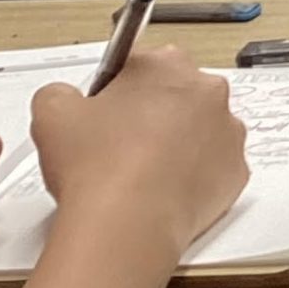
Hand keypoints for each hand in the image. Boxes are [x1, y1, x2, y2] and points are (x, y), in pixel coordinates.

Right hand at [32, 47, 247, 255]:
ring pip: (200, 129)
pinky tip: (163, 189)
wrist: (128, 222)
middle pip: (174, 94)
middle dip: (151, 113)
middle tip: (118, 144)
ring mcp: (228, 129)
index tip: (103, 112)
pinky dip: (194, 175)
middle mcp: (207, 90)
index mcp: (165, 65)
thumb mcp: (51, 113)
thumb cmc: (97, 167)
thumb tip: (67, 98)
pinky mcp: (237, 168)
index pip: (138, 64)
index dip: (115, 90)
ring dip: (177, 142)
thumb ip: (60, 93)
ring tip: (140, 171)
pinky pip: (215, 165)